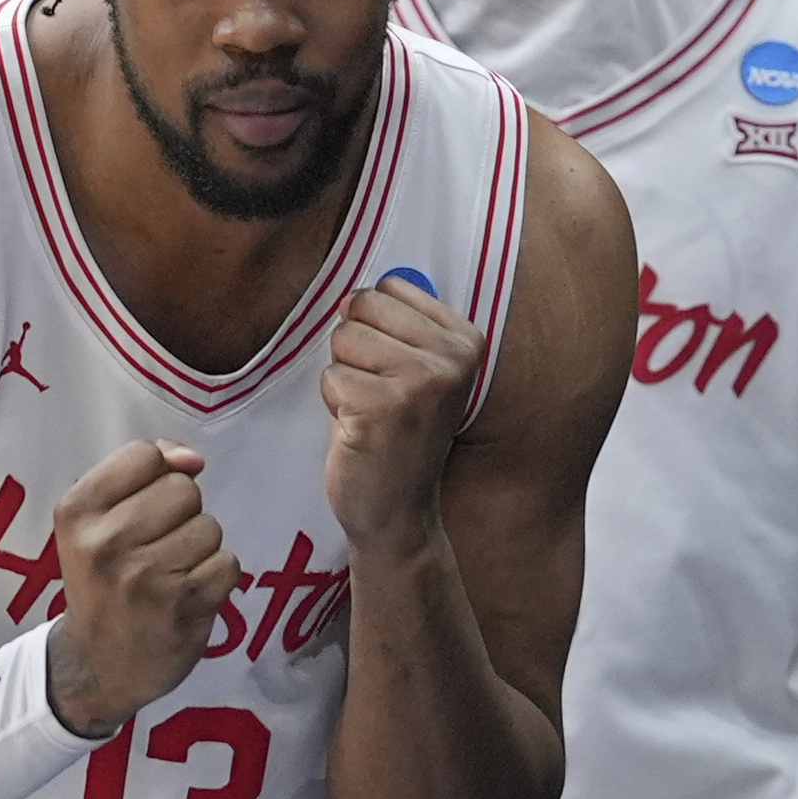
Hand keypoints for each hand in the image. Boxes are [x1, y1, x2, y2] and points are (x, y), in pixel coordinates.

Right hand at [44, 439, 238, 735]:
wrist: (97, 664)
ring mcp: (146, 578)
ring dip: (200, 548)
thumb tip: (193, 459)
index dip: (155, 476)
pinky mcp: (184, 608)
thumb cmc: (103, 581)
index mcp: (77, 512)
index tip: (140, 509)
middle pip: (183, 488)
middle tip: (156, 548)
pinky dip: (216, 578)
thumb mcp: (95, 522)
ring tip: (170, 574)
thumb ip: (140, 474)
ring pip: (209, 526)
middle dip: (181, 513)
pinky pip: (228, 563)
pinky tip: (188, 595)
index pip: (144, 454)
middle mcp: (106, 543)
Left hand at [322, 278, 481, 549]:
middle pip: (362, 307)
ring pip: (343, 340)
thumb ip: (398, 324)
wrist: (399, 511)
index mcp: (466, 340)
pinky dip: (333, 405)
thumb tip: (351, 294)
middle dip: (354, 349)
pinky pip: (331, 377)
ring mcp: (420, 383)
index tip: (395, 370)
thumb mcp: (419, 370)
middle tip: (378, 394)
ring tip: (369, 411)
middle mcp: (452, 359)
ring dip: (344, 377)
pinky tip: (359, 430)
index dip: (374, 327)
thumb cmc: (399, 433)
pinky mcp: (382, 408)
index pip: (389, 287)